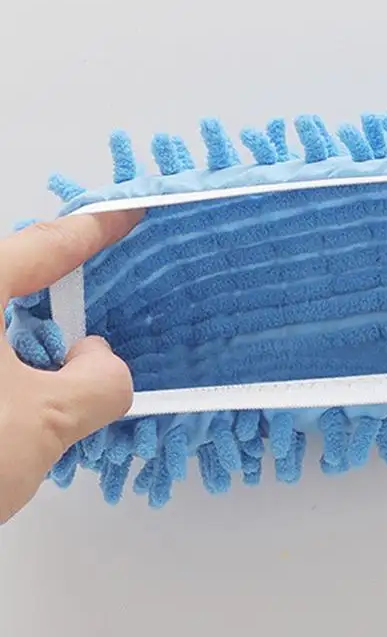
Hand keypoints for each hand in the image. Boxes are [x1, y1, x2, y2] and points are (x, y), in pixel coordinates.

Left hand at [0, 211, 142, 521]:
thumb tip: (99, 361)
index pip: (43, 244)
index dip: (94, 230)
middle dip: (50, 299)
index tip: (125, 216)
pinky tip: (10, 411)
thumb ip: (100, 378)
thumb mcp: (47, 419)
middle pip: (5, 281)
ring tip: (52, 383)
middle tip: (88, 323)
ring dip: (19, 349)